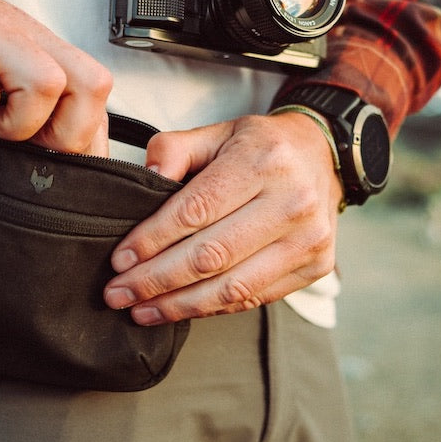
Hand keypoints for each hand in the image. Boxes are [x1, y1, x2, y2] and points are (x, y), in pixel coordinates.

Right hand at [0, 0, 111, 153]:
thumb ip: (25, 104)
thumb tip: (56, 161)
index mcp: (41, 46)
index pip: (98, 92)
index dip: (85, 138)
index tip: (49, 161)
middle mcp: (25, 36)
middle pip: (92, 85)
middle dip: (59, 133)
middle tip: (12, 136)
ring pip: (45, 86)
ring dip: (12, 123)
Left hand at [103, 111, 342, 323]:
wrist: (323, 156)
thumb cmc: (259, 146)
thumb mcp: (216, 131)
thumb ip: (173, 150)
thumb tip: (145, 180)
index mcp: (263, 162)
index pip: (196, 210)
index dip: (153, 239)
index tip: (120, 260)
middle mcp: (293, 202)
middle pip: (211, 255)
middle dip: (156, 280)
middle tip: (118, 293)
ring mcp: (309, 239)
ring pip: (232, 287)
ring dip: (179, 305)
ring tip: (141, 310)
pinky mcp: (315, 267)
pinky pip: (253, 298)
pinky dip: (211, 308)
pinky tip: (179, 308)